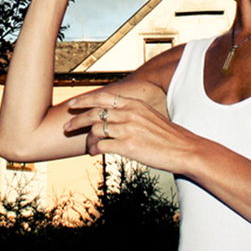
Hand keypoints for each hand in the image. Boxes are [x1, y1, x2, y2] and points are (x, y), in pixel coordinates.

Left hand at [64, 91, 198, 173]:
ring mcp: (128, 129)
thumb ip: (131, 113)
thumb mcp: (149, 115)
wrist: (184, 150)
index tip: (72, 104)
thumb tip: (114, 115)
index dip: (84, 100)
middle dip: (77, 119)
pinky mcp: (128, 146)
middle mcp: (129, 113)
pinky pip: (102, 146)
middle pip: (94, 113)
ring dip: (86, 139)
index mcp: (134, 103)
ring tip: (86, 146)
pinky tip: (94, 153)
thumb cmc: (168, 136)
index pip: (102, 97)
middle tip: (66, 126)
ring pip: (96, 130)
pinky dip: (94, 149)